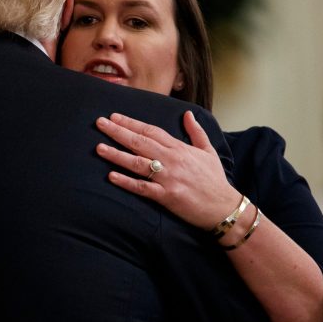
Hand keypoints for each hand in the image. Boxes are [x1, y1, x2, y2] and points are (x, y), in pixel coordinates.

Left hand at [94, 111, 237, 229]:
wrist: (223, 207)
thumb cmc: (215, 180)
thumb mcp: (208, 151)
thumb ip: (196, 132)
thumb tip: (188, 114)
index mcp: (179, 148)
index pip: (151, 131)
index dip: (131, 123)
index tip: (115, 116)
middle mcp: (172, 160)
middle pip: (140, 142)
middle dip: (118, 132)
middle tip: (100, 123)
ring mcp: (168, 178)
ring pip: (137, 163)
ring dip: (116, 155)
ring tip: (99, 147)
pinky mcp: (166, 196)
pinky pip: (143, 187)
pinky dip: (126, 182)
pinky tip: (111, 176)